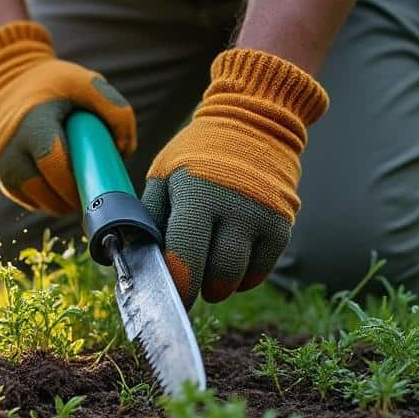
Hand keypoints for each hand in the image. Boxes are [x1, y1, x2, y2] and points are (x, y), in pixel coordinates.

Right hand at [0, 21, 134, 214]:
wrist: (5, 78)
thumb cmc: (53, 82)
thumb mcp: (87, 83)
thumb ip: (116, 111)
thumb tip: (124, 152)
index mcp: (33, 122)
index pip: (54, 164)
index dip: (76, 184)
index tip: (97, 189)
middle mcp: (10, 145)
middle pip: (42, 189)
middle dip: (70, 200)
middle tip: (92, 196)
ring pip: (32, 199)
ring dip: (57, 203)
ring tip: (77, 193)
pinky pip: (23, 196)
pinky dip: (43, 198)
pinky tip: (58, 189)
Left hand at [142, 49, 328, 306]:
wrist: (253, 122)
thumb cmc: (197, 155)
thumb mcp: (164, 176)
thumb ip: (148, 218)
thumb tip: (135, 261)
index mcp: (196, 194)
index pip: (186, 256)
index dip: (177, 285)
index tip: (169, 295)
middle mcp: (233, 206)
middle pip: (217, 275)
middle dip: (199, 287)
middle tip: (189, 282)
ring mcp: (262, 216)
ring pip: (240, 278)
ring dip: (220, 285)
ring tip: (209, 269)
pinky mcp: (282, 224)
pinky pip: (262, 271)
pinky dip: (243, 276)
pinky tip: (232, 260)